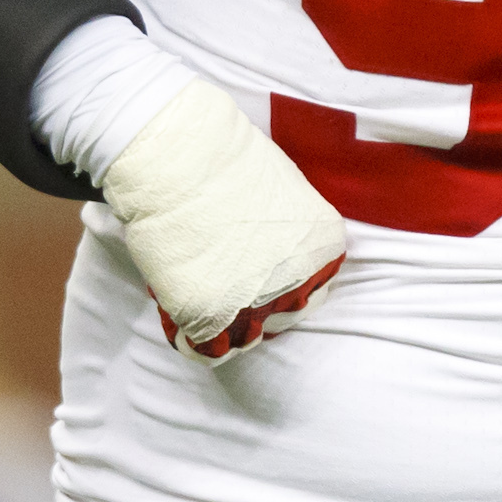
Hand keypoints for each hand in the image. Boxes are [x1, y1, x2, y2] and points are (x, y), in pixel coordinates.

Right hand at [98, 81, 346, 362]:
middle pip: (281, 318)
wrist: (178, 154)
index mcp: (324, 248)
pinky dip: (187, 334)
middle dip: (252, 308)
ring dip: (220, 324)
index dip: (279, 287)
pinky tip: (176, 303)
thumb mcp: (282, 193)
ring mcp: (256, 303)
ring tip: (195, 285)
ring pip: (242, 340)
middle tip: (222, 284)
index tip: (253, 274)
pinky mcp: (210, 316)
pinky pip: (203, 346)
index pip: (313, 290)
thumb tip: (270, 252)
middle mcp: (300, 282)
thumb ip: (287, 233)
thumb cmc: (223, 160)